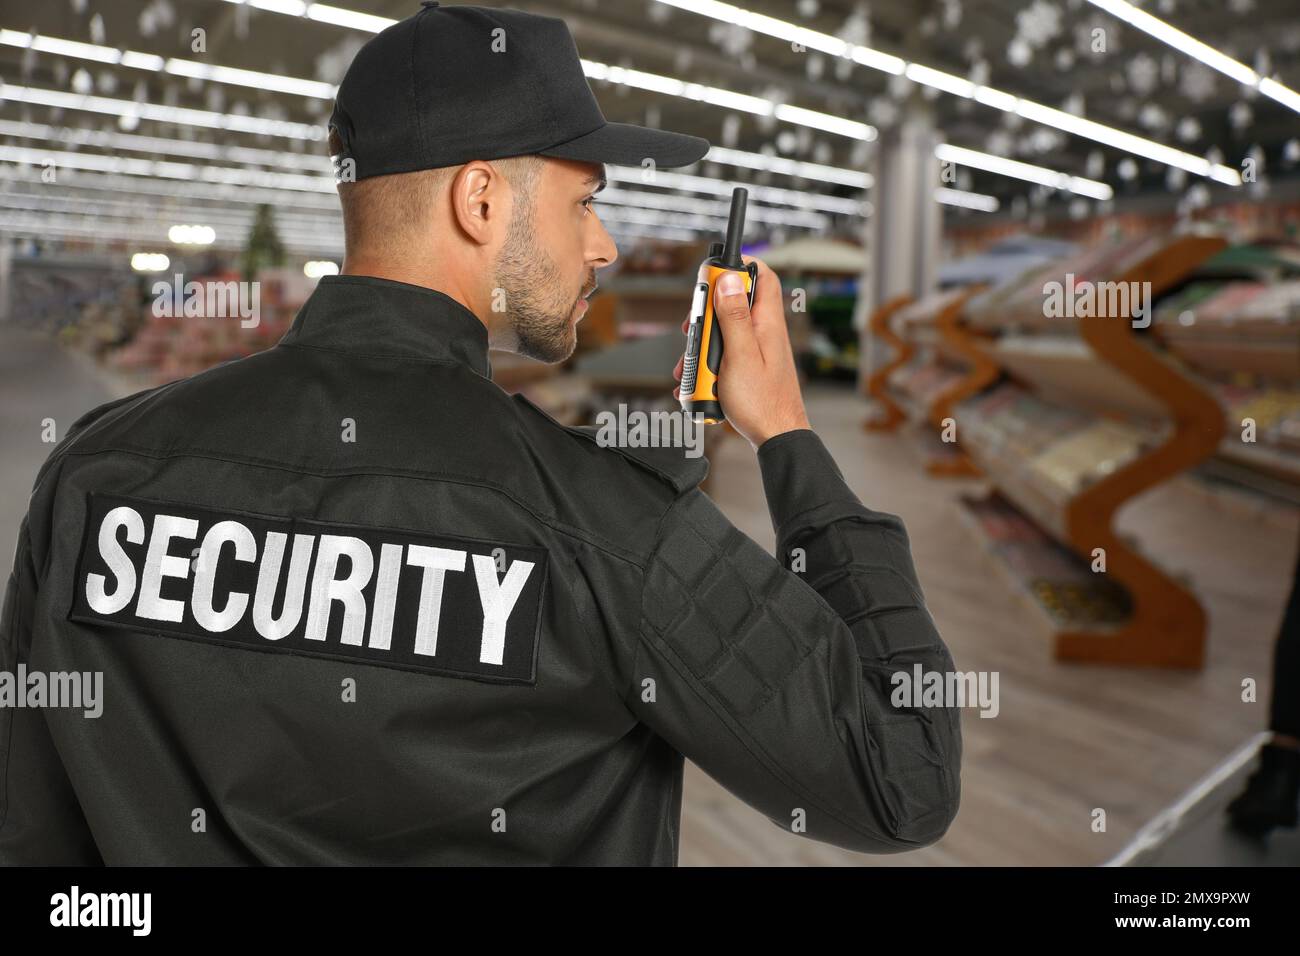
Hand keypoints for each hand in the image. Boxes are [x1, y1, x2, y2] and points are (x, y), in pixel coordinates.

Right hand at [673, 255, 810, 449]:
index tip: (714, 272)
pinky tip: (696, 385)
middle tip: (692, 329)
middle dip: (707, 315)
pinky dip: (707, 367)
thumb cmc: (762, 402)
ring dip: (701, 347)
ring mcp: (755, 351)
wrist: (775, 438)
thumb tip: (729, 279)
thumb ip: (734, 316)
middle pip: (732, 304)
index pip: (762, 276)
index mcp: (767, 323)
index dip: (740, 266)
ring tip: (690, 367)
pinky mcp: (748, 368)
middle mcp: (764, 332)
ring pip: (723, 333)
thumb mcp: (740, 355)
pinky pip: (723, 357)